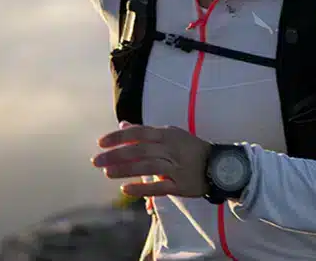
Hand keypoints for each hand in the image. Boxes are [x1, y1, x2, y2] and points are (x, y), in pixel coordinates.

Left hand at [92, 121, 212, 197]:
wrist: (219, 165)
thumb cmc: (190, 149)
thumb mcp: (170, 135)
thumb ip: (144, 132)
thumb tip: (122, 125)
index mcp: (167, 135)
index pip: (139, 133)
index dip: (119, 137)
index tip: (100, 143)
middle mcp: (171, 149)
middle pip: (140, 150)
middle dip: (116, 155)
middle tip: (96, 161)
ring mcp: (177, 167)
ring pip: (147, 166)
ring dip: (125, 169)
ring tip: (107, 173)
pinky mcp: (181, 185)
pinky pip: (160, 187)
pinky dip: (142, 188)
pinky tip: (126, 189)